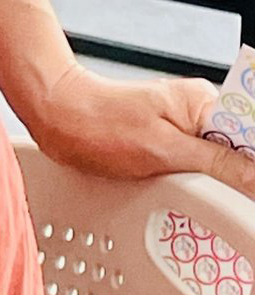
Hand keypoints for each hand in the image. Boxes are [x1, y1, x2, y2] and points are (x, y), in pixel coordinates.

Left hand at [27, 59, 254, 205]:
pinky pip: (194, 167)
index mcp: (205, 103)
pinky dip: (190, 183)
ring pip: (216, 165)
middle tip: (206, 191)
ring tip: (182, 186)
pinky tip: (174, 188)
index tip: (246, 189)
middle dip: (228, 179)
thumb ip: (217, 164)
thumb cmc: (100, 125)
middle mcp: (199, 111)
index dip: (249, 167)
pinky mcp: (168, 142)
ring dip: (207, 184)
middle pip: (237, 153)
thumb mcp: (165, 150)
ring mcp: (184, 127)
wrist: (57, 117)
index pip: (249, 135)